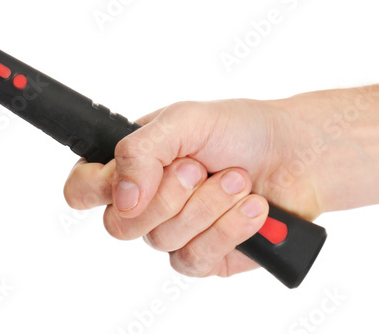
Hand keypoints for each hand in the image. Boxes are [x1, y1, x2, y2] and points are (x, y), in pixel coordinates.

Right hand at [63, 99, 324, 277]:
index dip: (97, 188)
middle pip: (119, 225)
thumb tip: (122, 198)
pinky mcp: (204, 258)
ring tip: (238, 179)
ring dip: (208, 205)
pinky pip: (195, 257)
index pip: (81, 189)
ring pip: (163, 239)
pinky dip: (229, 228)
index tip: (133, 179)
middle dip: (169, 194)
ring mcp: (173, 233)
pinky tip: (253, 208)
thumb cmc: (240, 129)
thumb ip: (141, 151)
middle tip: (201, 167)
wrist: (296, 154)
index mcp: (130, 165)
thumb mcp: (185, 120)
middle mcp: (146, 203)